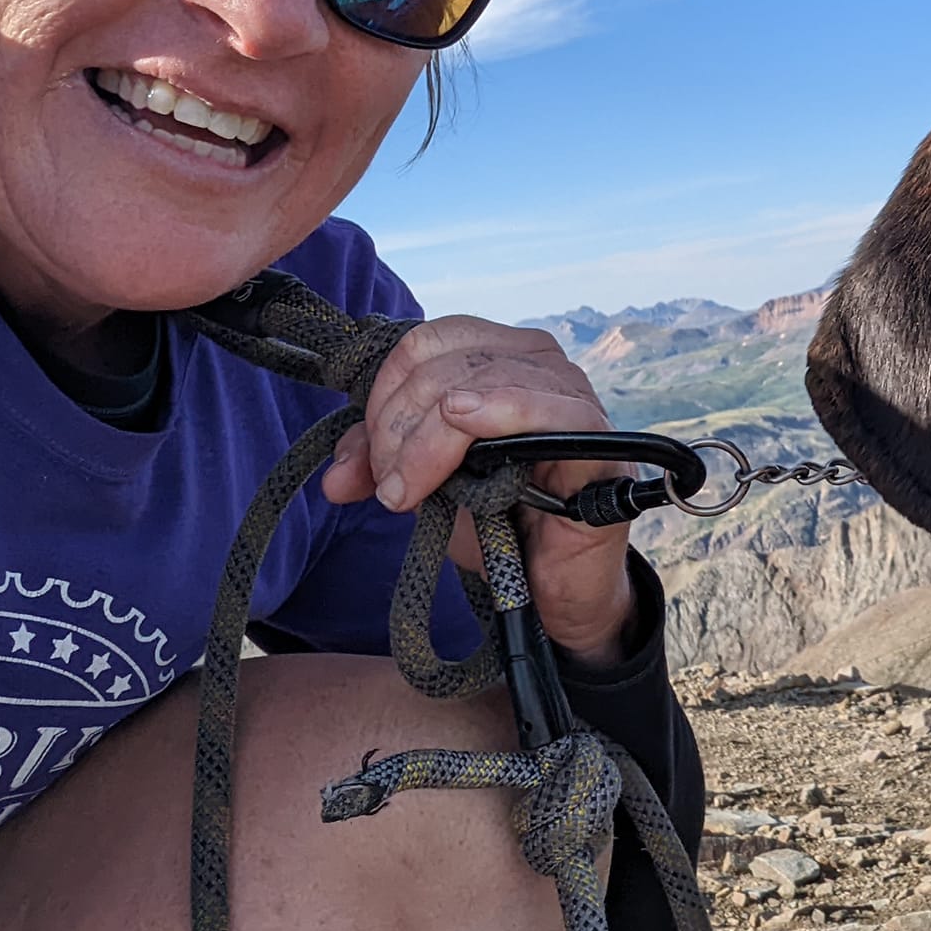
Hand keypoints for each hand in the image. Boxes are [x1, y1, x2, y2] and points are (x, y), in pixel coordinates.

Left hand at [320, 317, 636, 667]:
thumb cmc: (498, 523)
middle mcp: (538, 362)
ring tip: (409, 491)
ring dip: (429, 439)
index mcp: (497, 356)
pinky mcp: (596, 438)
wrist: (551, 587)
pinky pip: (545, 408)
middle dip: (399, 427)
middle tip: (389, 488)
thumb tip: (335, 477)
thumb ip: (382, 462)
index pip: (427, 343)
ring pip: (480, 383)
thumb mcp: (425, 484)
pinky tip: (464, 420)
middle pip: (446, 364)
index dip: (385, 394)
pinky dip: (498, 409)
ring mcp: (571, 394)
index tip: (370, 459)